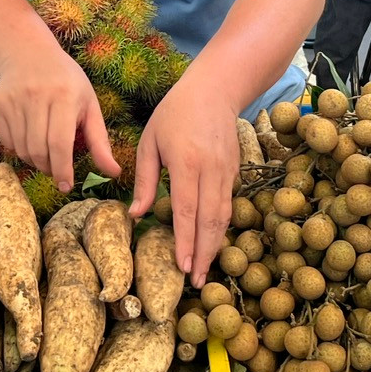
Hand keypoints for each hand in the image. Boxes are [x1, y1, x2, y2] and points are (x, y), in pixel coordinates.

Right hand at [0, 43, 118, 192]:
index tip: (66, 186)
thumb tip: (114, 172)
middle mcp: (35, 96)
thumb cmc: (66, 82)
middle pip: (38, 149)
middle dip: (48, 168)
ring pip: (21, 149)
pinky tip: (29, 138)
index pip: (59, 142)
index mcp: (63, 96)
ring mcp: (13, 100)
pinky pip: (6, 142)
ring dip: (34, 161)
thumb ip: (100, 141)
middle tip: (56, 170)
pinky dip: (19, 149)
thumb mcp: (89, 105)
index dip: (62, 169)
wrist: (28, 54)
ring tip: (45, 154)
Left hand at [129, 76, 238, 287]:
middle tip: (198, 282)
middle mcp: (211, 170)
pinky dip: (220, 227)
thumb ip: (144, 179)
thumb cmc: (174, 113)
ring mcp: (226, 171)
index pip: (187, 210)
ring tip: (206, 270)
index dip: (186, 241)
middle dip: (205, 253)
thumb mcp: (150, 141)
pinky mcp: (234, 171)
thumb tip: (135, 214)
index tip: (183, 267)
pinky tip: (211, 242)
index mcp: (187, 162)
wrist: (215, 89)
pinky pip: (227, 205)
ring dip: (215, 245)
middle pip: (210, 220)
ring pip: (223, 216)